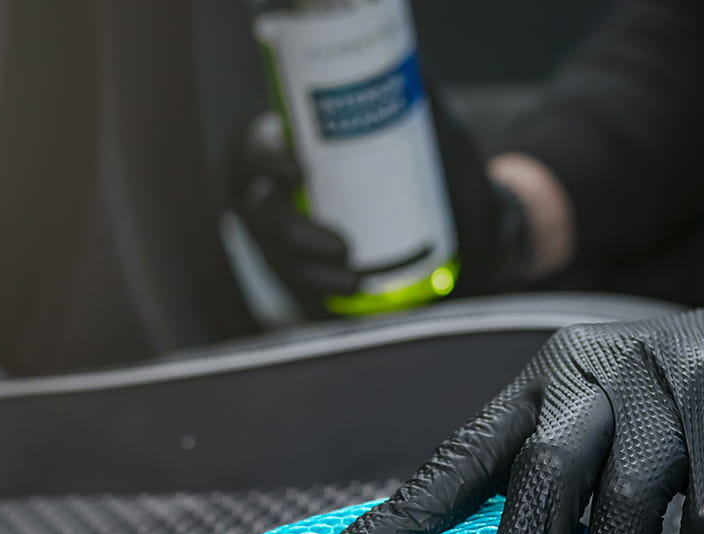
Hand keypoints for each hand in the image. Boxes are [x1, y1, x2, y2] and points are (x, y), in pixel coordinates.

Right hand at [229, 87, 528, 313]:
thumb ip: (412, 92)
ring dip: (307, 271)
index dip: (269, 160)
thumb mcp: (415, 120)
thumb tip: (419, 70)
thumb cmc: (415, 155)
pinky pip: (299, 285)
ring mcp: (287, 234)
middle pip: (261, 212)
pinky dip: (322, 293)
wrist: (445, 210)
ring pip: (277, 254)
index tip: (299, 169)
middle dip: (291, 232)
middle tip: (339, 245)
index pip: (259, 151)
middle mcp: (280, 192)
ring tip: (350, 277)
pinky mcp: (306, 269)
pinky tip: (350, 292)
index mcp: (293, 147)